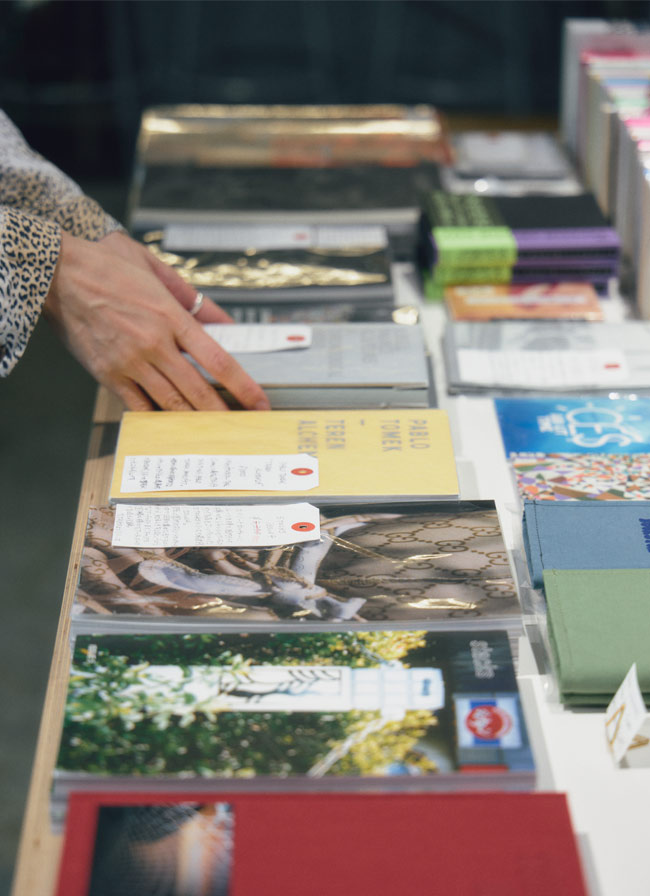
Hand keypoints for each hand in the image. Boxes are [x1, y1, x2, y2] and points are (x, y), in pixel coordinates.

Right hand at [43, 230, 270, 411]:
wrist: (56, 273)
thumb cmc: (105, 266)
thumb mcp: (155, 269)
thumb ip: (194, 299)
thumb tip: (225, 323)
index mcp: (170, 315)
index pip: (218, 359)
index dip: (243, 386)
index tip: (259, 402)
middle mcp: (153, 342)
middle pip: (198, 389)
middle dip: (224, 413)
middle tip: (241, 428)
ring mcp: (129, 361)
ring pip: (171, 402)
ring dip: (195, 421)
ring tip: (213, 433)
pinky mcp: (107, 374)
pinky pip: (138, 405)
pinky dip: (157, 418)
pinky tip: (172, 425)